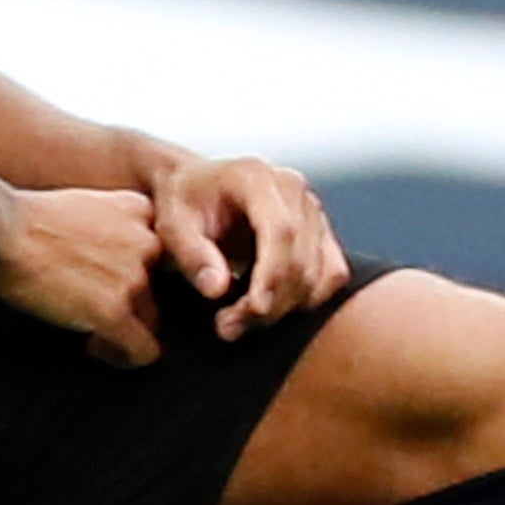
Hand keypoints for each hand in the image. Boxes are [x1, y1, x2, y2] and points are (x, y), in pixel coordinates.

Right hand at [0, 184, 170, 365]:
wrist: (2, 231)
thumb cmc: (29, 220)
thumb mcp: (89, 203)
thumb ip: (116, 224)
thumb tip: (116, 258)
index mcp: (142, 212)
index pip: (163, 249)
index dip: (141, 269)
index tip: (116, 280)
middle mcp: (149, 243)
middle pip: (158, 286)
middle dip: (132, 301)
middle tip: (98, 308)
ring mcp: (134, 278)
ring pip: (152, 319)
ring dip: (126, 329)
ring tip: (92, 330)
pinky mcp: (114, 311)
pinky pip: (142, 350)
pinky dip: (125, 356)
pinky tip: (94, 345)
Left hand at [144, 151, 343, 341]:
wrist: (196, 188)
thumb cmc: (183, 204)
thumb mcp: (171, 226)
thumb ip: (194, 255)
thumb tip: (218, 289)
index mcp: (255, 178)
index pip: (280, 229)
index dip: (272, 274)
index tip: (254, 310)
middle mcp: (293, 189)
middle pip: (301, 256)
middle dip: (271, 301)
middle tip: (228, 326)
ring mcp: (312, 208)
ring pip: (320, 270)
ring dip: (286, 306)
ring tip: (240, 320)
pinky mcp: (321, 230)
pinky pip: (333, 272)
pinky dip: (307, 298)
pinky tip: (270, 306)